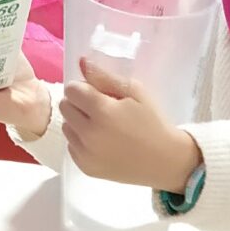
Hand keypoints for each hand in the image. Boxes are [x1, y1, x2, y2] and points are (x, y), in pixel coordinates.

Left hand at [62, 58, 202, 192]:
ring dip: (78, 122)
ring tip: (102, 127)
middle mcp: (89, 133)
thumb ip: (105, 77)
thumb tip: (81, 62)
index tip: (99, 94)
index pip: (72, 89)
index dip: (84, 87)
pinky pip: (71, 145)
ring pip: (66, 126)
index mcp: (103, 111)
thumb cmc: (152, 122)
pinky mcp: (85, 167)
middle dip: (79, 103)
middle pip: (65, 106)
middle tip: (100, 109)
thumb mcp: (135, 92)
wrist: (164, 160)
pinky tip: (102, 142)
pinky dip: (82, 141)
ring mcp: (86, 153)